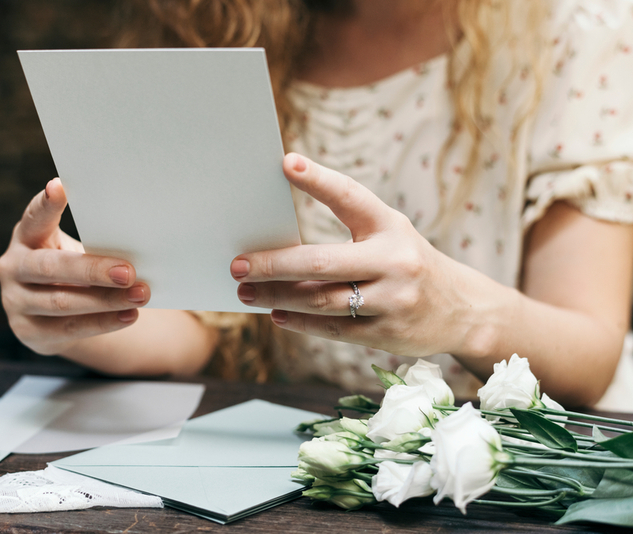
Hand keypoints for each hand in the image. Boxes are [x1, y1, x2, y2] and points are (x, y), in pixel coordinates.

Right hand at [0, 178, 149, 354]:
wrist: (54, 317)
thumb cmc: (71, 272)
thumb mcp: (74, 250)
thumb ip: (92, 243)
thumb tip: (141, 241)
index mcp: (26, 237)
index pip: (34, 217)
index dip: (46, 204)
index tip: (61, 186)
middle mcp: (12, 267)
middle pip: (50, 267)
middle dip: (93, 270)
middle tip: (129, 271)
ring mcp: (15, 301)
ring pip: (62, 302)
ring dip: (106, 300)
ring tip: (140, 294)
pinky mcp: (28, 331)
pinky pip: (69, 328)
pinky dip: (102, 322)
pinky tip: (128, 315)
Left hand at [230, 153, 475, 357]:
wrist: (462, 310)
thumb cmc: (407, 262)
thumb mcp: (389, 235)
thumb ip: (347, 233)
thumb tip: (280, 243)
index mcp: (391, 226)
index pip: (351, 196)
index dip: (319, 179)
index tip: (287, 163)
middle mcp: (394, 261)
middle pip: (320, 262)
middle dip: (273, 264)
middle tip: (237, 265)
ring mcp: (392, 300)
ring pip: (320, 301)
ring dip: (276, 297)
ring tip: (247, 293)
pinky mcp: (387, 333)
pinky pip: (331, 329)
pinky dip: (298, 322)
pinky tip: (277, 315)